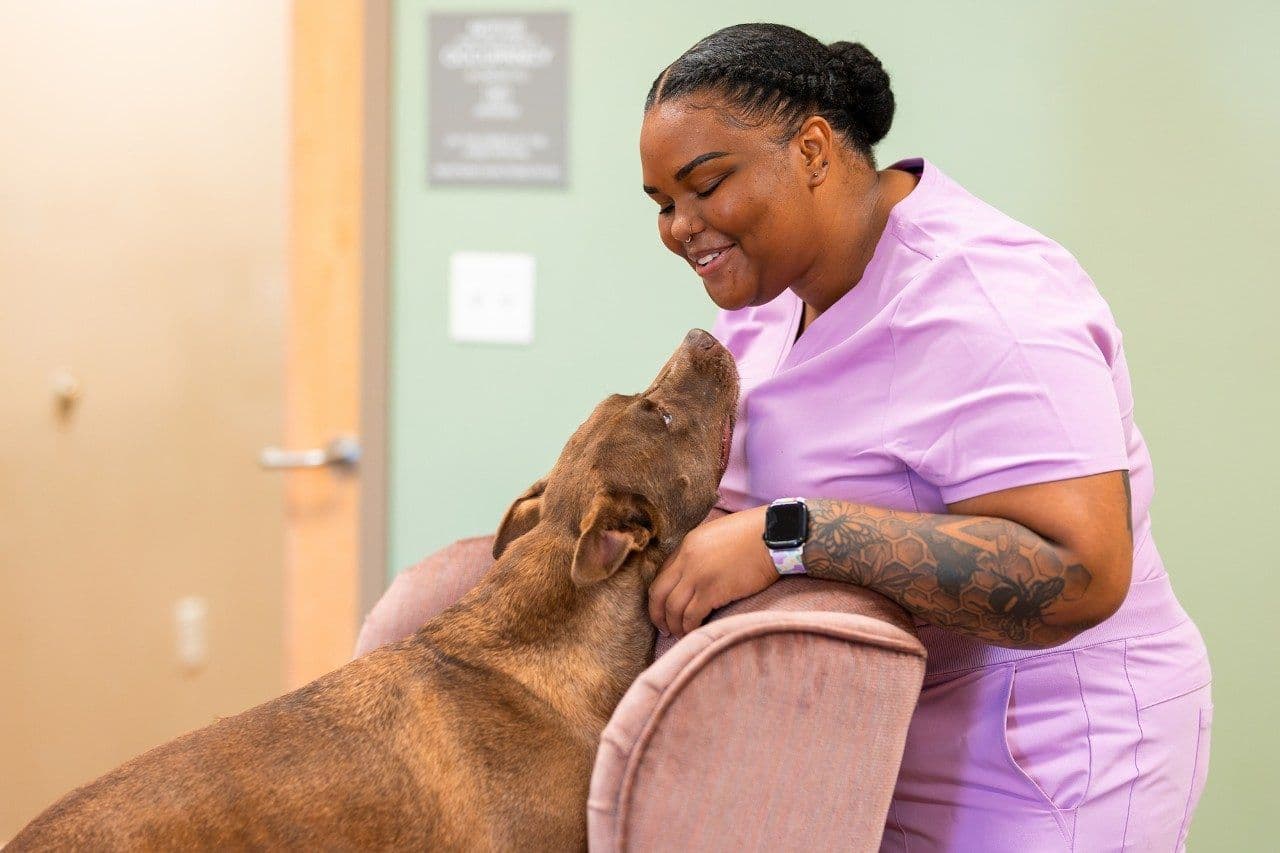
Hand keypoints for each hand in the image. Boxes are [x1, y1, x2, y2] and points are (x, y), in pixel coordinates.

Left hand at [648, 505, 777, 637]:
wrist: (774, 535)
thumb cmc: (754, 534)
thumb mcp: (718, 535)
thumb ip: (702, 553)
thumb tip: (698, 574)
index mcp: (687, 545)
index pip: (663, 575)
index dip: (661, 595)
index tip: (664, 608)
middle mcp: (687, 560)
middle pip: (659, 593)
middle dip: (657, 614)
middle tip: (663, 627)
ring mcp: (698, 576)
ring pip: (673, 608)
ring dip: (673, 625)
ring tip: (679, 634)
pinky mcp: (712, 591)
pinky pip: (691, 615)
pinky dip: (689, 627)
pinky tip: (693, 632)